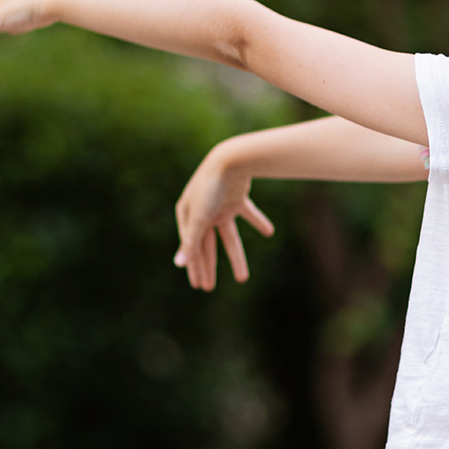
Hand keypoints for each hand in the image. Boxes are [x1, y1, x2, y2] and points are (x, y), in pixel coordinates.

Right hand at [174, 143, 274, 290]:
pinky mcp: (237, 199)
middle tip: (209, 288)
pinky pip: (248, 214)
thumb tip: (179, 264)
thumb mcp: (199, 217)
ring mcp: (221, 206)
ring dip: (236, 256)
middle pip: (207, 245)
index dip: (195, 267)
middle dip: (209, 267)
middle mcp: (203, 211)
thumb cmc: (210, 187)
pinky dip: (259, 222)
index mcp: (188, 214)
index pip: (192, 246)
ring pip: (229, 237)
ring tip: (243, 279)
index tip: (199, 286)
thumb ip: (191, 242)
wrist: (231, 160)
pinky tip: (269, 232)